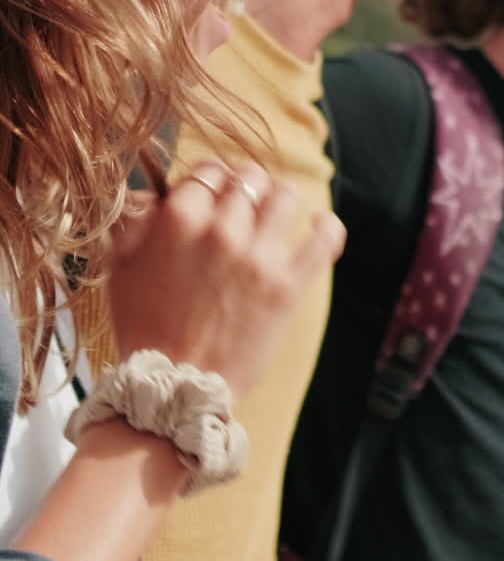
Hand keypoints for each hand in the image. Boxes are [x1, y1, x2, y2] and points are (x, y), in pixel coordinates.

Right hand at [108, 161, 345, 395]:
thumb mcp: (121, 269)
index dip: (212, 181)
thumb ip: (134, 221)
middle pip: (248, 179)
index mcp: (178, 219)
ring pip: (285, 197)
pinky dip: (326, 227)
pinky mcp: (288, 286)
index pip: (209, 171)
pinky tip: (319, 224)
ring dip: (279, 201)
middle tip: (242, 208)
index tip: (214, 196)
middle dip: (244, 189)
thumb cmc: (143, 328)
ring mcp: (259, 257)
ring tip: (274, 216)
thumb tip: (151, 193)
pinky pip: (323, 239)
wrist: (176, 389)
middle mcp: (221, 230)